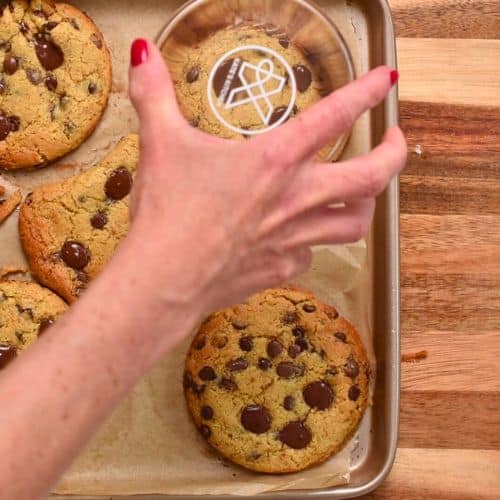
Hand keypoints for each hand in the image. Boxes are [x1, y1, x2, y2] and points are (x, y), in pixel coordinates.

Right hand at [125, 39, 406, 314]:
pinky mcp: (283, 268)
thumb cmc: (168, 211)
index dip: (367, 92)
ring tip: (361, 192)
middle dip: (395, 154)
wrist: (165, 281)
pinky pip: (311, 254)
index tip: (387, 80)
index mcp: (276, 160)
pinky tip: (297, 237)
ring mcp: (295, 238)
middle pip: (372, 178)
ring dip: (365, 203)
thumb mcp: (160, 144)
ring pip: (355, 223)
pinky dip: (311, 242)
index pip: (335, 115)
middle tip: (395, 140)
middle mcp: (297, 198)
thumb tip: (143, 52)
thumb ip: (155, 94)